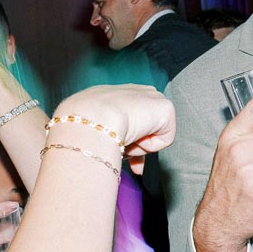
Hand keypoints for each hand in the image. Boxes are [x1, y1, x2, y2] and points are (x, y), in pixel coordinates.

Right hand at [53, 84, 175, 175]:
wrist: (92, 118)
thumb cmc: (85, 126)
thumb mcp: (95, 131)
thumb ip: (111, 139)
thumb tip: (122, 159)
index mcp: (118, 94)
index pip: (132, 120)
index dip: (130, 140)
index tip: (122, 152)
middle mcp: (137, 92)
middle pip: (147, 129)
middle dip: (139, 146)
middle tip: (122, 149)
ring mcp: (153, 97)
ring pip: (154, 135)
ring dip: (140, 146)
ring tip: (122, 138)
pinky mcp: (166, 108)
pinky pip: (164, 140)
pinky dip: (150, 146)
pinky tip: (135, 136)